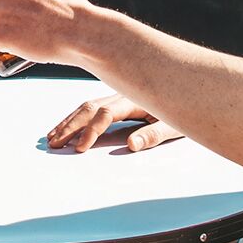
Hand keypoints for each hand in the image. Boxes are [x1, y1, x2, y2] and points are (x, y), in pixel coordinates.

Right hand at [47, 94, 181, 153]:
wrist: (189, 94)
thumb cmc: (182, 112)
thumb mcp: (173, 127)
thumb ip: (152, 136)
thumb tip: (131, 144)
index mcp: (134, 100)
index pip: (106, 114)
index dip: (91, 131)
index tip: (80, 148)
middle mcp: (122, 95)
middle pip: (89, 108)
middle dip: (70, 126)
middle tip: (55, 144)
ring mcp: (117, 96)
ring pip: (86, 106)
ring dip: (68, 121)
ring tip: (52, 138)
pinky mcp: (115, 101)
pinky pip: (90, 107)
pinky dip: (75, 117)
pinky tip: (64, 126)